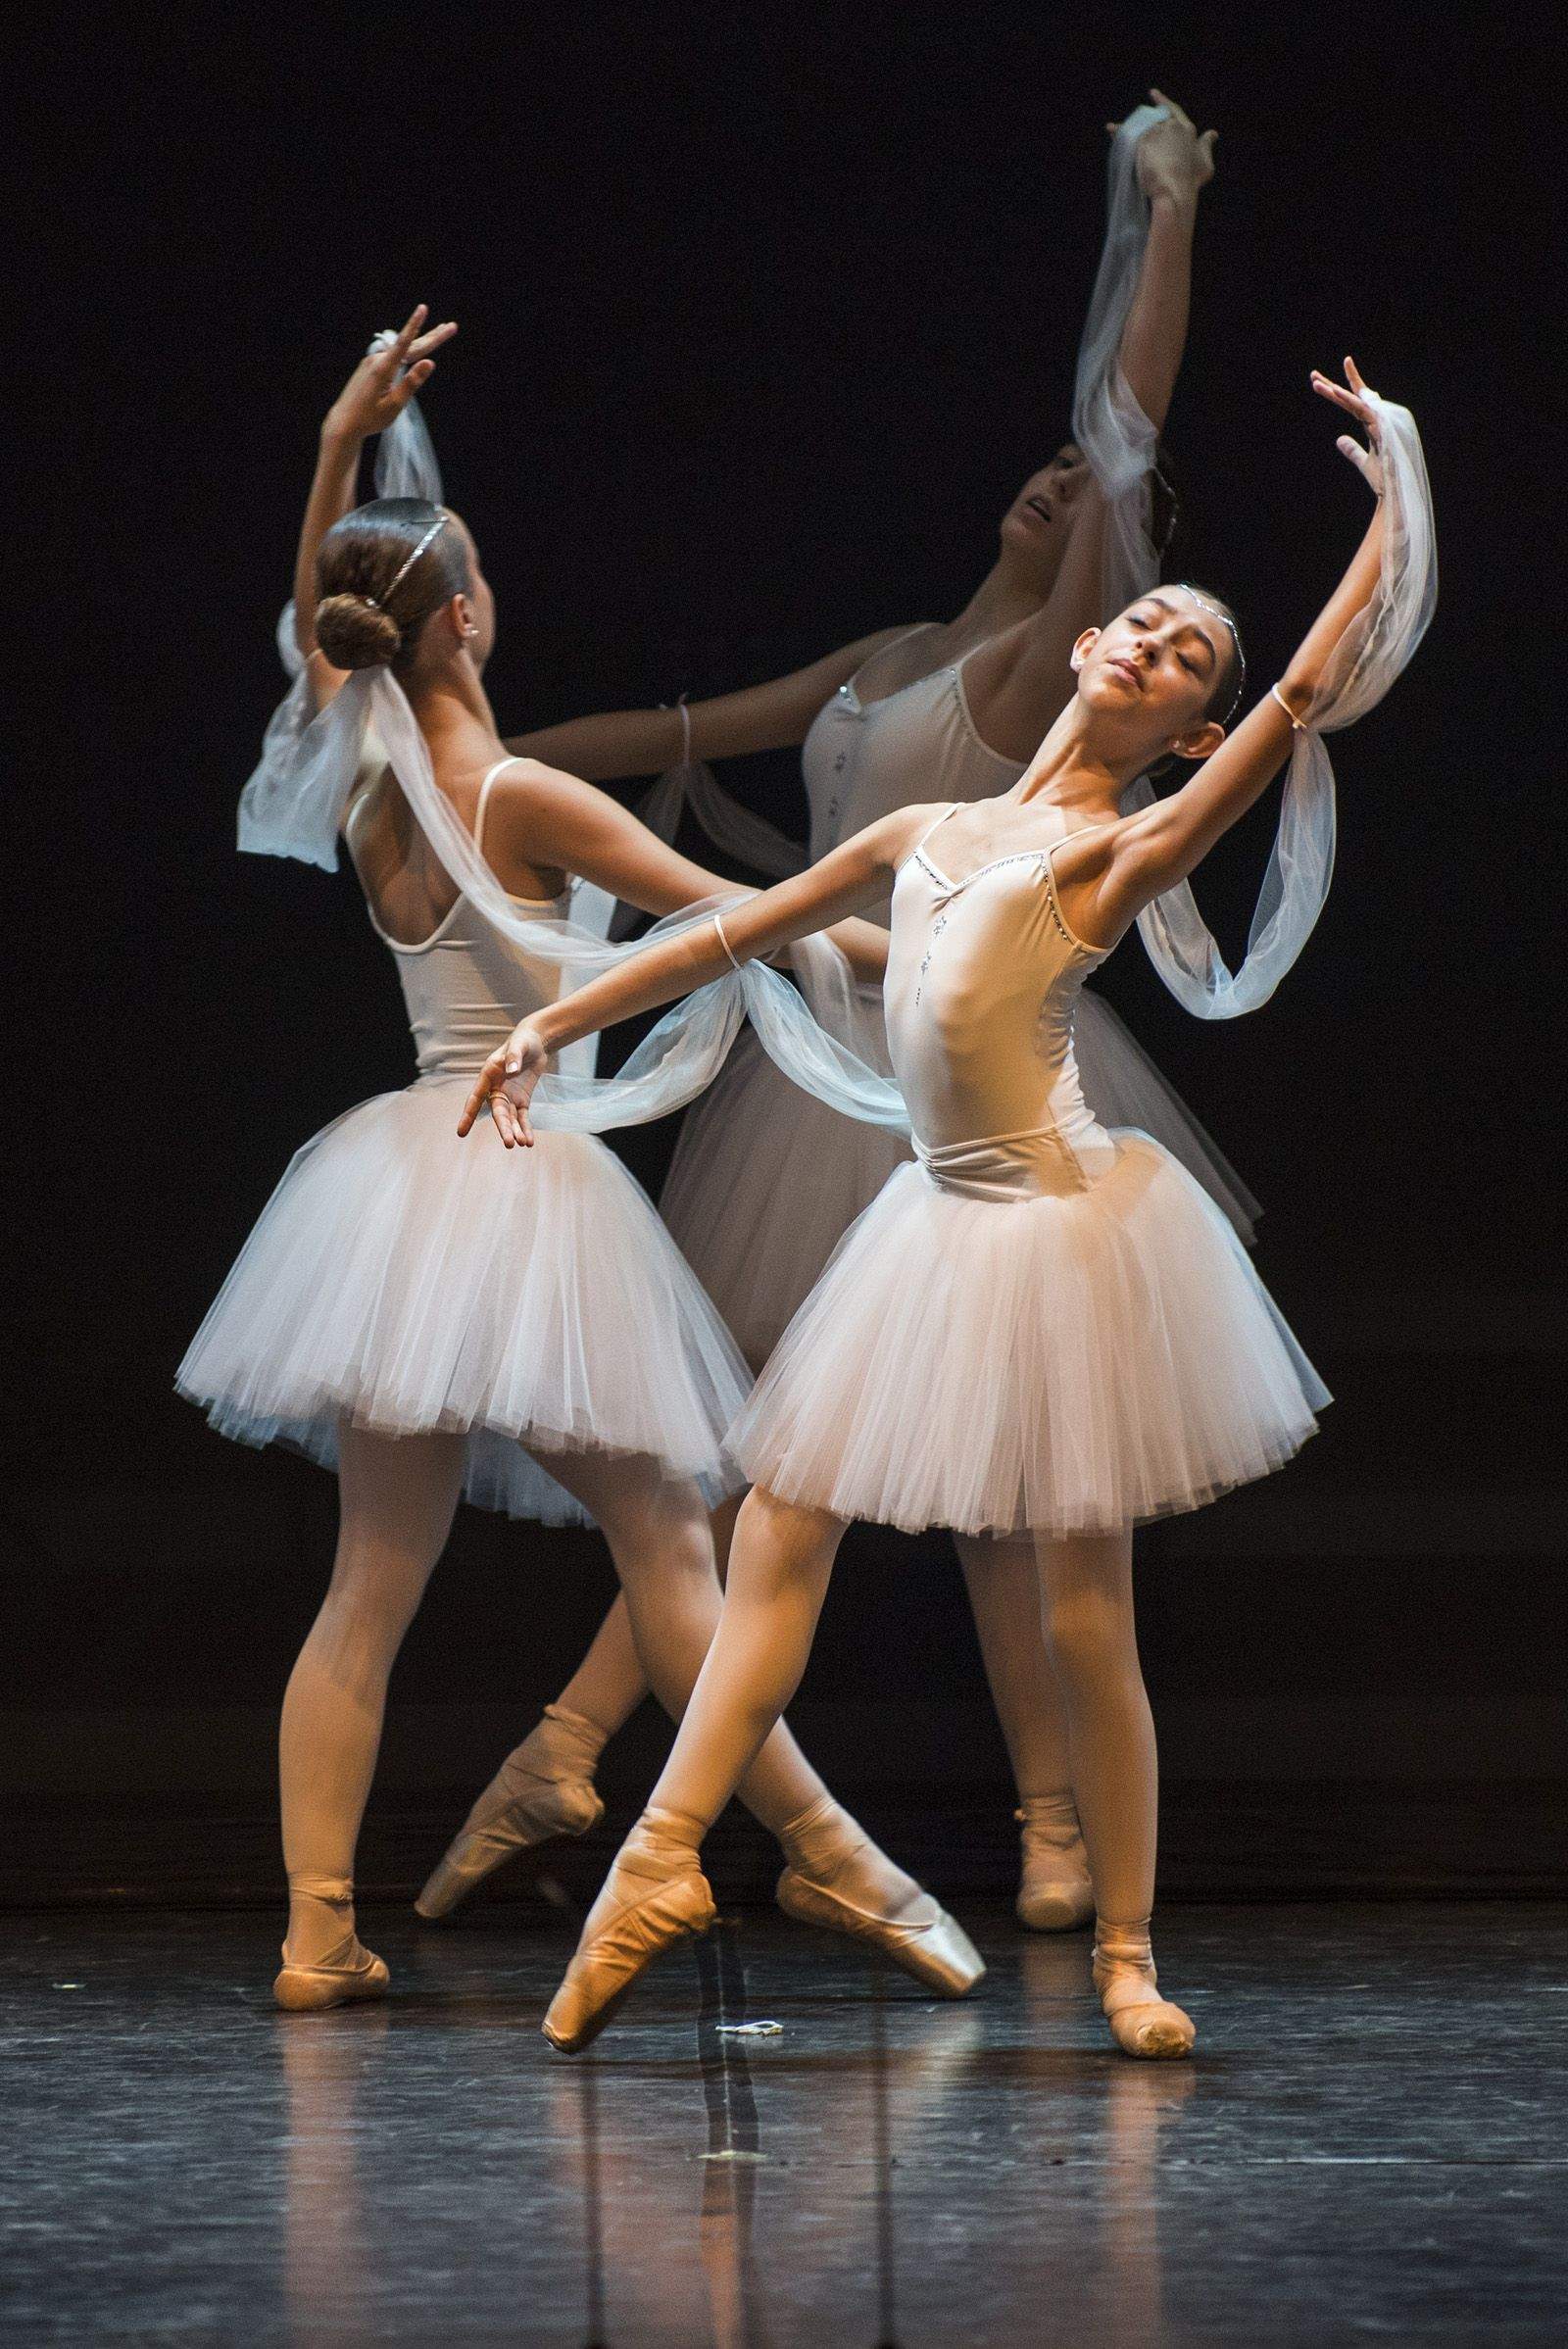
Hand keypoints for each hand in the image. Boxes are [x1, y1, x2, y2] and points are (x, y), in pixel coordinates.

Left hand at [323, 303, 457, 447]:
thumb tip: (430, 363)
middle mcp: (377, 360)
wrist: (344, 423)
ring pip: (402, 350)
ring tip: (439, 332)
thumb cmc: (369, 418)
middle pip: (409, 345)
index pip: (404, 343)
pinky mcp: (370, 367)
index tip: (422, 308)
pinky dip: (408, 351)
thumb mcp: (394, 405)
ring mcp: (372, 362)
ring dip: (422, 342)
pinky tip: (416, 348)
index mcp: (383, 368)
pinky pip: (394, 356)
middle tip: (452, 326)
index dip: (415, 325)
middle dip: (432, 336)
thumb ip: (412, 383)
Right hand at [457, 1022, 548, 1148]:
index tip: (461, 1132)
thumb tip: (511, 1070)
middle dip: (503, 1128)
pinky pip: (522, 1118)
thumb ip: (514, 1057)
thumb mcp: (519, 1045)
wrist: (536, 1042)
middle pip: (497, 1112)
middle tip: (509, 1143)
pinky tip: (529, 1142)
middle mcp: (496, 1089)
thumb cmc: (522, 1041)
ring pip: (510, 1118)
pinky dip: (526, 1129)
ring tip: (522, 1143)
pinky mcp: (522, 1100)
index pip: (475, 1098)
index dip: (468, 1115)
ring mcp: (509, 1096)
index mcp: (488, 1075)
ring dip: (516, 1131)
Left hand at [1113, 91, 1216, 204]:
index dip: (1164, 102)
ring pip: (1140, 123)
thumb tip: (1213, 134)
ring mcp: (1154, 133)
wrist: (1173, 190)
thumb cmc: (1191, 181)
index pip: (1174, 110)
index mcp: (1186, 129)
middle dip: (1149, 108)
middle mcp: (1169, 126)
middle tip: (1144, 100)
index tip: (1155, 95)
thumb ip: (1206, 145)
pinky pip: (1126, 133)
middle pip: (1156, 114)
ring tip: (1121, 124)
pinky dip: (1118, 131)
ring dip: (1131, 123)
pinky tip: (1111, 129)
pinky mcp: (1139, 143)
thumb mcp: (1206, 163)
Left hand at [1311, 357, 1385, 496]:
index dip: (1341, 392)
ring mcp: (1381, 421)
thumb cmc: (1385, 480)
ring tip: (1315, 382)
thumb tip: (1339, 439)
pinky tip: (1335, 391)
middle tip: (1312, 375)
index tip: (1323, 381)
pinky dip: (1349, 400)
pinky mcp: (1382, 427)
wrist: (1397, 492)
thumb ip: (1352, 450)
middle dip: (1332, 386)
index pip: (1355, 404)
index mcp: (1374, 425)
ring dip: (1335, 391)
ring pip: (1355, 401)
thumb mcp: (1364, 463)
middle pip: (1353, 398)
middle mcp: (1378, 419)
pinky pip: (1362, 410)